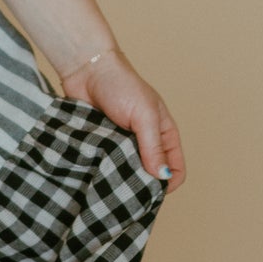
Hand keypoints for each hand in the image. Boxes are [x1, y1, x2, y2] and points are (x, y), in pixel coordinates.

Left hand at [56, 48, 185, 190]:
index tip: (149, 191)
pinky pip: (105, 167)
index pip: (175, 170)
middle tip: (125, 189)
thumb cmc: (121, 85)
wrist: (87, 70)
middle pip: (150, 177)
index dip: (167, 184)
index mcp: (164, 136)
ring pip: (126, 175)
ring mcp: (122, 147)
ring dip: (119, 178)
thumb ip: (153, 146)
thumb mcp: (144, 115)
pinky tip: (94, 172)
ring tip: (108, 179)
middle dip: (140, 185)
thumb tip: (162, 176)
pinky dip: (102, 171)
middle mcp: (145, 144)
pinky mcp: (102, 147)